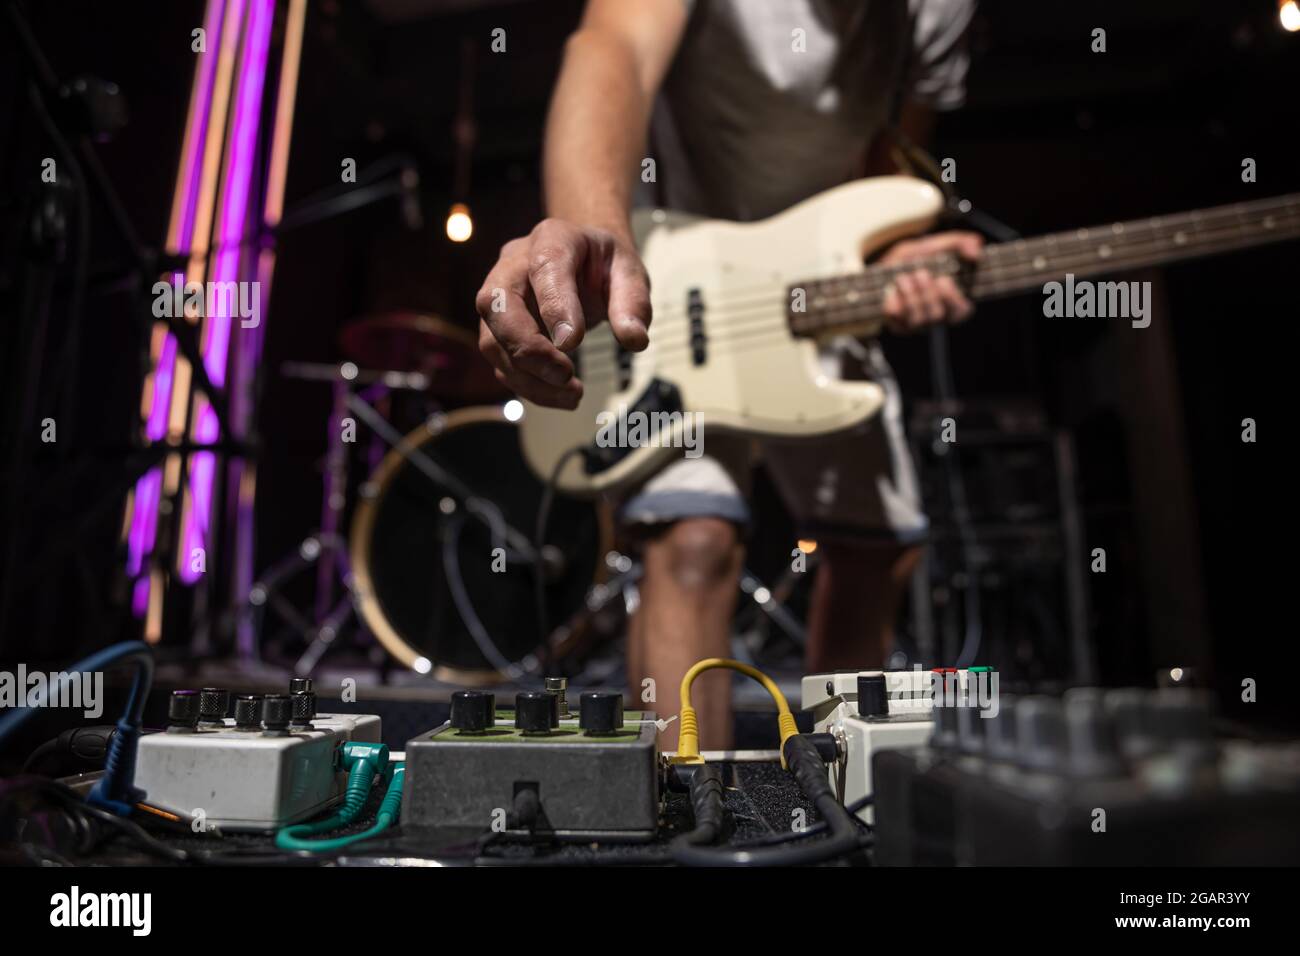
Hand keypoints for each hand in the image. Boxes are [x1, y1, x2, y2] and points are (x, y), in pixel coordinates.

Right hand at [475, 219, 651, 408]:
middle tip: (565, 375)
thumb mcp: (629, 272)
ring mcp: (499, 296)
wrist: (583, 260)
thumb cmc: (603, 265)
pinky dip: (528, 386)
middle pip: (496, 303)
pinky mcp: (498, 328)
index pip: (544, 267)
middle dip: (527, 348)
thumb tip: (634, 340)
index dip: (553, 306)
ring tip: (572, 394)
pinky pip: (500, 361)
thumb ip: (634, 302)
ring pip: (491, 340)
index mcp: (552, 239)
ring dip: (527, 377)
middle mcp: (514, 264)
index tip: (573, 345)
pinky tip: (560, 394)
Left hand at [879, 230, 982, 333]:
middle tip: (921, 274)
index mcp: (953, 301)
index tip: (944, 279)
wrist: (887, 262)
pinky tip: (892, 289)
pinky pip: (896, 318)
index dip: (953, 299)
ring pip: (917, 320)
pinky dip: (893, 300)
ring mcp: (916, 324)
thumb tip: (976, 252)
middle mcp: (936, 317)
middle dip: (928, 293)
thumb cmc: (919, 257)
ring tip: (903, 277)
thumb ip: (961, 243)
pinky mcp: (897, 324)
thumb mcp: (939, 245)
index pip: (961, 311)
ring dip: (910, 295)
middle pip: (937, 315)